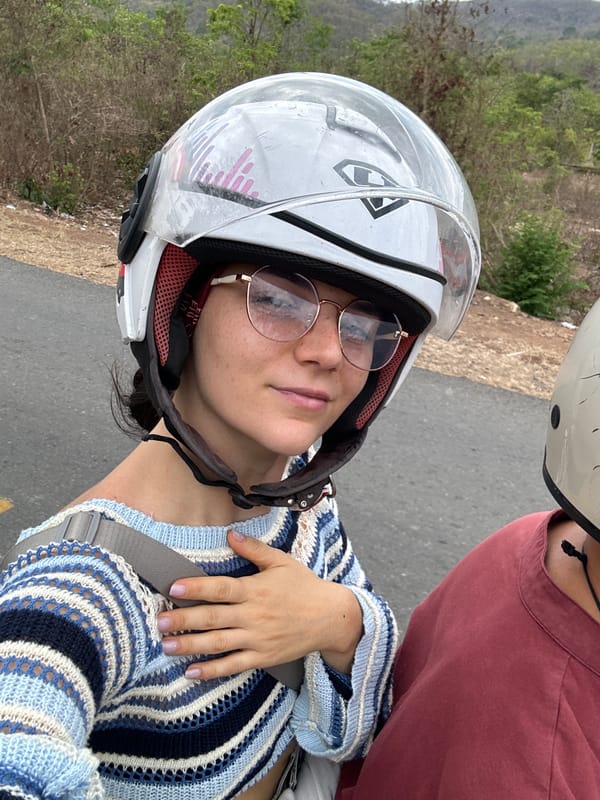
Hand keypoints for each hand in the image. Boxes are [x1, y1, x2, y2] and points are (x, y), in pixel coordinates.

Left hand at [157, 530, 362, 680]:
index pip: (221, 588)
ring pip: (219, 644)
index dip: (197, 588)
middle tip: (159, 622)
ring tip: (167, 646)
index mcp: (256, 589)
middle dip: (184, 620)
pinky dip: (212, 670)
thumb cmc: (304, 587)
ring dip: (191, 645)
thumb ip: (254, 549)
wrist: (330, 618)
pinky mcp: (262, 657)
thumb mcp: (281, 562)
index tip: (173, 588)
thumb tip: (230, 534)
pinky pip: (233, 666)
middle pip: (214, 618)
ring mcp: (257, 639)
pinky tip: (191, 672)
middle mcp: (254, 615)